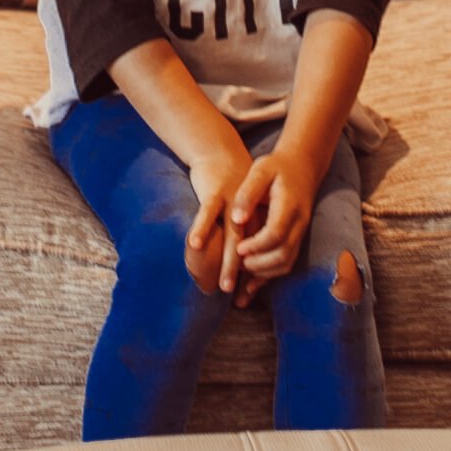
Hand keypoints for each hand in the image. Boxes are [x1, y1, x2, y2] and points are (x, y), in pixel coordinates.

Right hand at [183, 136, 253, 294]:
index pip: (257, 251)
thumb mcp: (243, 207)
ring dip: (228, 261)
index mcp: (257, 218)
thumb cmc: (229, 185)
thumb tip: (237, 264)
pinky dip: (201, 228)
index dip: (252, 274)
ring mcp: (232, 203)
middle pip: (247, 249)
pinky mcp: (214, 192)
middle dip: (244, 275)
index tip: (246, 297)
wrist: (219, 151)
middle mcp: (248, 213)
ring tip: (224, 284)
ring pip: (231, 237)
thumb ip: (242, 232)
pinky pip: (207, 213)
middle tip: (238, 298)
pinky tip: (194, 244)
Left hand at [227, 146, 318, 287]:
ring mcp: (300, 234)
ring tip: (240, 272)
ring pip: (286, 263)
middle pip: (283, 254)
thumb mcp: (260, 170)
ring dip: (264, 274)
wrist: (302, 167)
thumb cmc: (276, 167)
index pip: (276, 233)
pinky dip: (269, 276)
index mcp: (289, 205)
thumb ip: (247, 193)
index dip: (257, 245)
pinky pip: (286, 264)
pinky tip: (250, 285)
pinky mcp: (296, 240)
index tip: (238, 249)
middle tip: (237, 264)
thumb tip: (236, 219)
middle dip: (259, 264)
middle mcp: (299, 223)